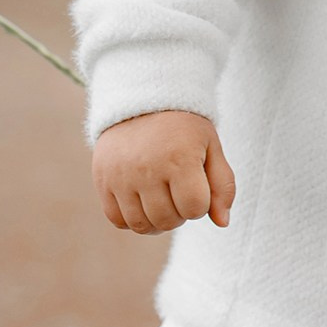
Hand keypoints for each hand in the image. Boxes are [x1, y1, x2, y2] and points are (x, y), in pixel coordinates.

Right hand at [93, 109, 233, 233]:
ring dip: (157, 221)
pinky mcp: (103, 179)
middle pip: (168, 220)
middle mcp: (147, 169)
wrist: (142, 101)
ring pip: (141, 225)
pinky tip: (142, 204)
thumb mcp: (211, 147)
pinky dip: (131, 220)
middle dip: (180, 214)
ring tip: (162, 201)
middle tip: (179, 193)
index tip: (196, 185)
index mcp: (179, 159)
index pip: (195, 209)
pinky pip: (116, 219)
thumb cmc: (183, 128)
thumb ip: (223, 186)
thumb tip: (222, 223)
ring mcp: (121, 176)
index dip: (200, 204)